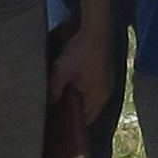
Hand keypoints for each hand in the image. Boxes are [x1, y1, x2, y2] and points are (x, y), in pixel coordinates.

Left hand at [47, 17, 115, 155]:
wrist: (98, 26)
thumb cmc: (80, 52)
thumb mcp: (61, 72)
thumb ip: (54, 90)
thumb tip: (49, 104)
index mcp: (98, 97)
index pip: (85, 121)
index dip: (72, 127)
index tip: (58, 131)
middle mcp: (106, 92)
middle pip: (89, 110)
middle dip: (73, 113)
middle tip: (56, 118)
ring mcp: (108, 81)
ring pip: (91, 97)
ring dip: (78, 100)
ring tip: (60, 102)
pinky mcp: (106, 70)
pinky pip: (93, 87)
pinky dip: (82, 89)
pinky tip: (70, 85)